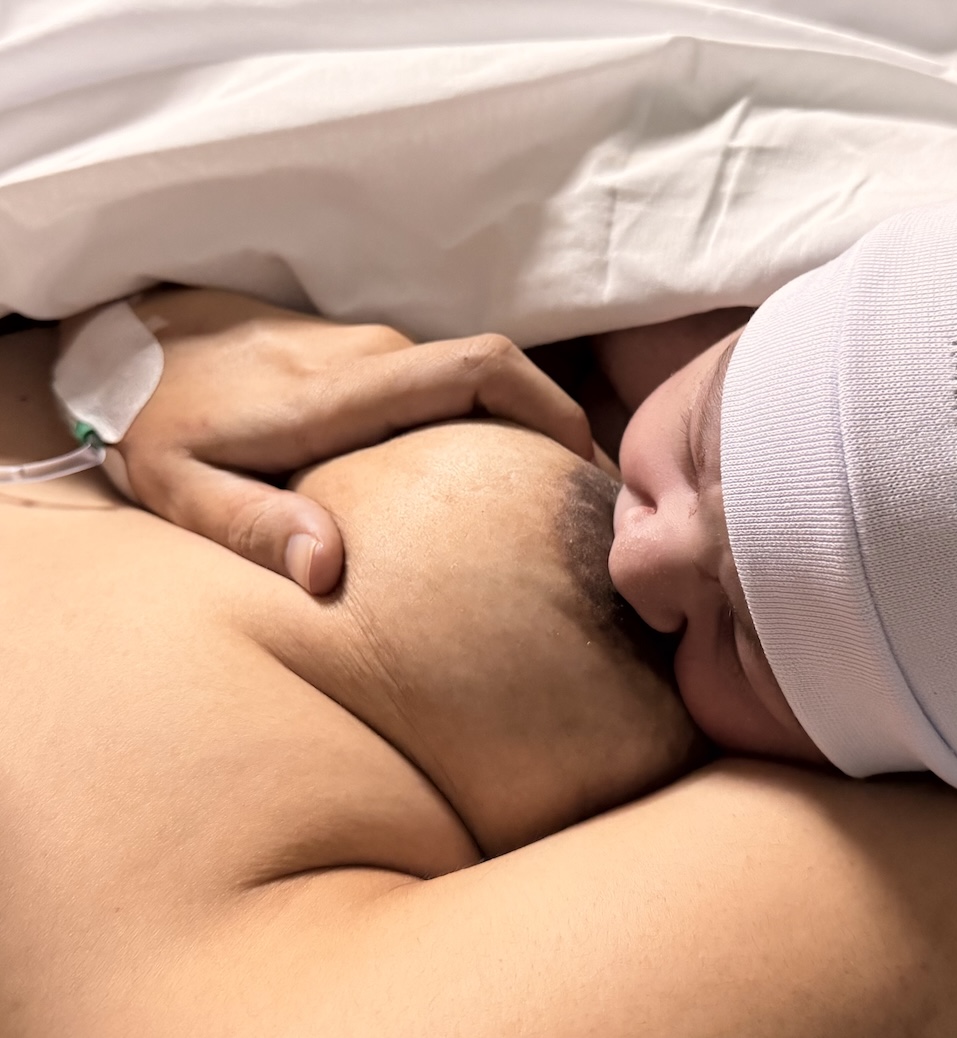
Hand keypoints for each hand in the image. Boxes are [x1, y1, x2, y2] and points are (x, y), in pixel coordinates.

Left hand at [88, 287, 596, 593]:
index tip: (588, 464)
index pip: (478, 370)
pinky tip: (488, 471)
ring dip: (522, 426)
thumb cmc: (157, 424)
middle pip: (499, 374)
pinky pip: (447, 380)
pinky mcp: (365, 352)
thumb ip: (255, 526)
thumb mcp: (183, 489)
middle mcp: (373, 354)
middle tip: (592, 500)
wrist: (124, 341)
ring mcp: (371, 345)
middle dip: (558, 429)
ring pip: (476, 378)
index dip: (550, 407)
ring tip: (549, 495)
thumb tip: (329, 570)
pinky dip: (487, 420)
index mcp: (344, 391)